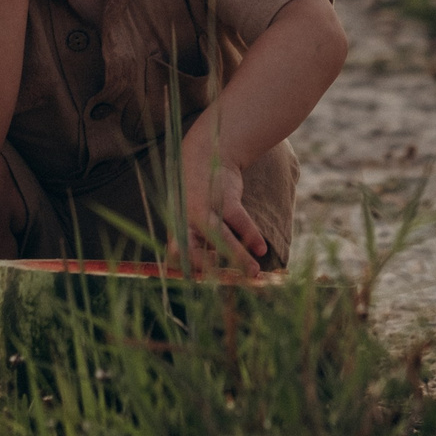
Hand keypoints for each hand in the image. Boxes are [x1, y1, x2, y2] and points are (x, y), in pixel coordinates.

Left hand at [179, 123, 267, 277]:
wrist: (206, 153)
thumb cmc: (198, 191)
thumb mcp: (188, 212)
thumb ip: (194, 236)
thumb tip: (206, 266)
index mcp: (176, 226)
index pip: (175, 255)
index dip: (186, 269)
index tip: (202, 280)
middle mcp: (186, 220)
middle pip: (192, 251)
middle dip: (207, 269)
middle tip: (224, 281)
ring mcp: (205, 209)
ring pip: (221, 239)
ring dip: (239, 257)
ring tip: (254, 273)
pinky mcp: (224, 199)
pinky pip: (239, 222)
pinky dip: (252, 235)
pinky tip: (261, 248)